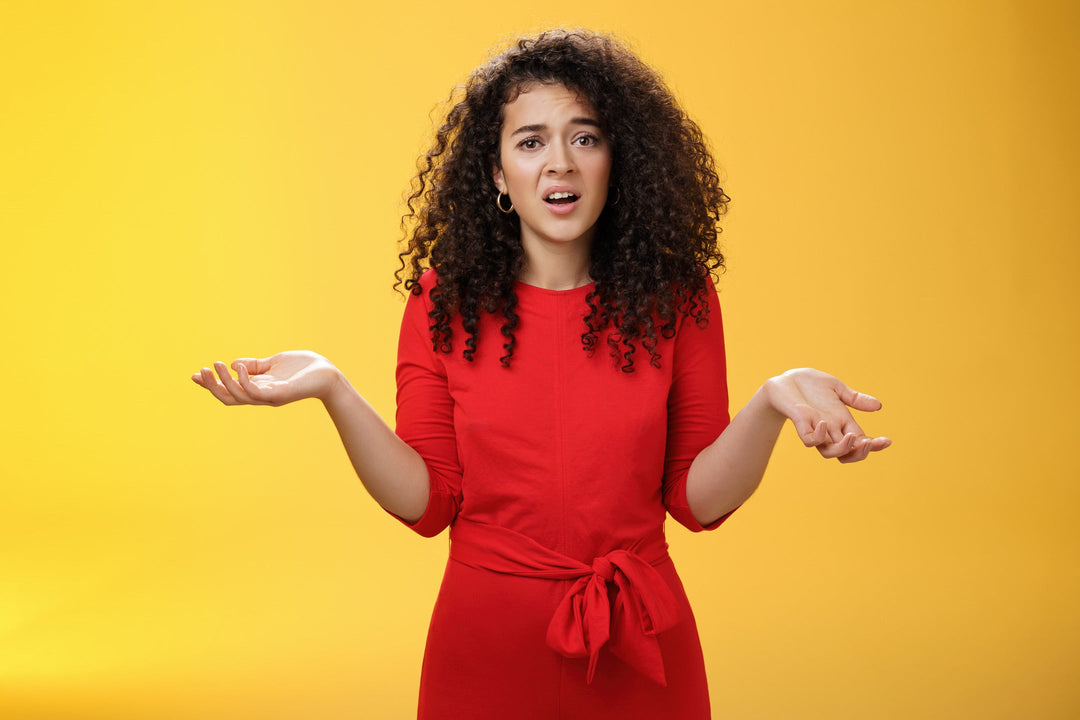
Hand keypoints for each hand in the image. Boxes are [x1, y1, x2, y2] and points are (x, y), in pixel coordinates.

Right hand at [191, 351, 340, 406]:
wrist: (328, 374)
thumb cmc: (304, 368)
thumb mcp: (274, 363)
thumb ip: (255, 365)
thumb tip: (234, 364)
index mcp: (259, 388)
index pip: (230, 390)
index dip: (211, 385)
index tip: (193, 376)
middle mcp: (262, 396)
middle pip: (229, 398)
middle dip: (212, 387)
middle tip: (200, 371)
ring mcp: (270, 397)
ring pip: (239, 396)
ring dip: (224, 382)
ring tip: (215, 365)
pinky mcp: (280, 394)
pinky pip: (256, 392)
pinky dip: (244, 381)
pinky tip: (238, 367)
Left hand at [764, 368, 890, 463]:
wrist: (786, 379)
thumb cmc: (811, 384)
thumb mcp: (837, 389)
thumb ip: (855, 399)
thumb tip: (878, 406)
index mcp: (842, 422)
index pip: (860, 441)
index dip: (874, 445)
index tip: (887, 441)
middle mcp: (831, 430)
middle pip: (848, 453)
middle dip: (862, 452)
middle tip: (869, 442)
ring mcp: (815, 429)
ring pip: (830, 453)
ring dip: (843, 449)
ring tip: (852, 438)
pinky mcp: (801, 424)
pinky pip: (809, 440)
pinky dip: (818, 436)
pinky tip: (824, 424)